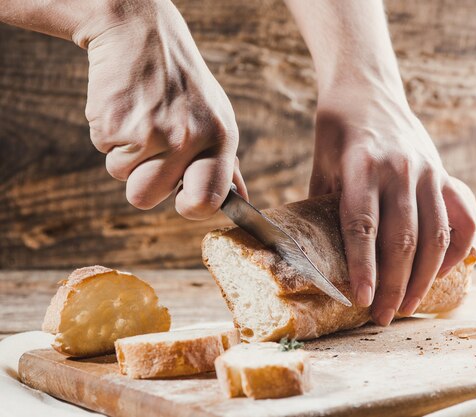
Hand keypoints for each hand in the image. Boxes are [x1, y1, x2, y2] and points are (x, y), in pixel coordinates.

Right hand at [82, 0, 246, 218]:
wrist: (141, 33)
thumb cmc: (183, 83)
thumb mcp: (217, 116)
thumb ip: (227, 163)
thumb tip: (242, 201)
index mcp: (220, 138)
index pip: (207, 200)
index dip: (191, 207)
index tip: (183, 199)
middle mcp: (189, 139)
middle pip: (147, 198)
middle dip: (142, 181)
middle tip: (150, 146)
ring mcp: (151, 132)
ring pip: (122, 178)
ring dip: (125, 156)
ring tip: (140, 119)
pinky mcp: (115, 123)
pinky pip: (103, 152)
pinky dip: (109, 134)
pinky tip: (125, 106)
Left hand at [311, 86, 475, 324]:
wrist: (367, 89)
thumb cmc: (337, 130)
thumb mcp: (321, 164)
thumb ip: (325, 206)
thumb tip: (319, 255)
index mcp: (362, 166)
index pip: (364, 226)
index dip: (364, 267)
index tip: (362, 300)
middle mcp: (400, 170)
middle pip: (402, 240)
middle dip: (394, 285)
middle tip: (383, 317)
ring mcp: (428, 171)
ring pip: (434, 236)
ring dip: (424, 278)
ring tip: (410, 306)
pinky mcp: (444, 174)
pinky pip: (462, 218)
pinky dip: (457, 249)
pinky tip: (441, 272)